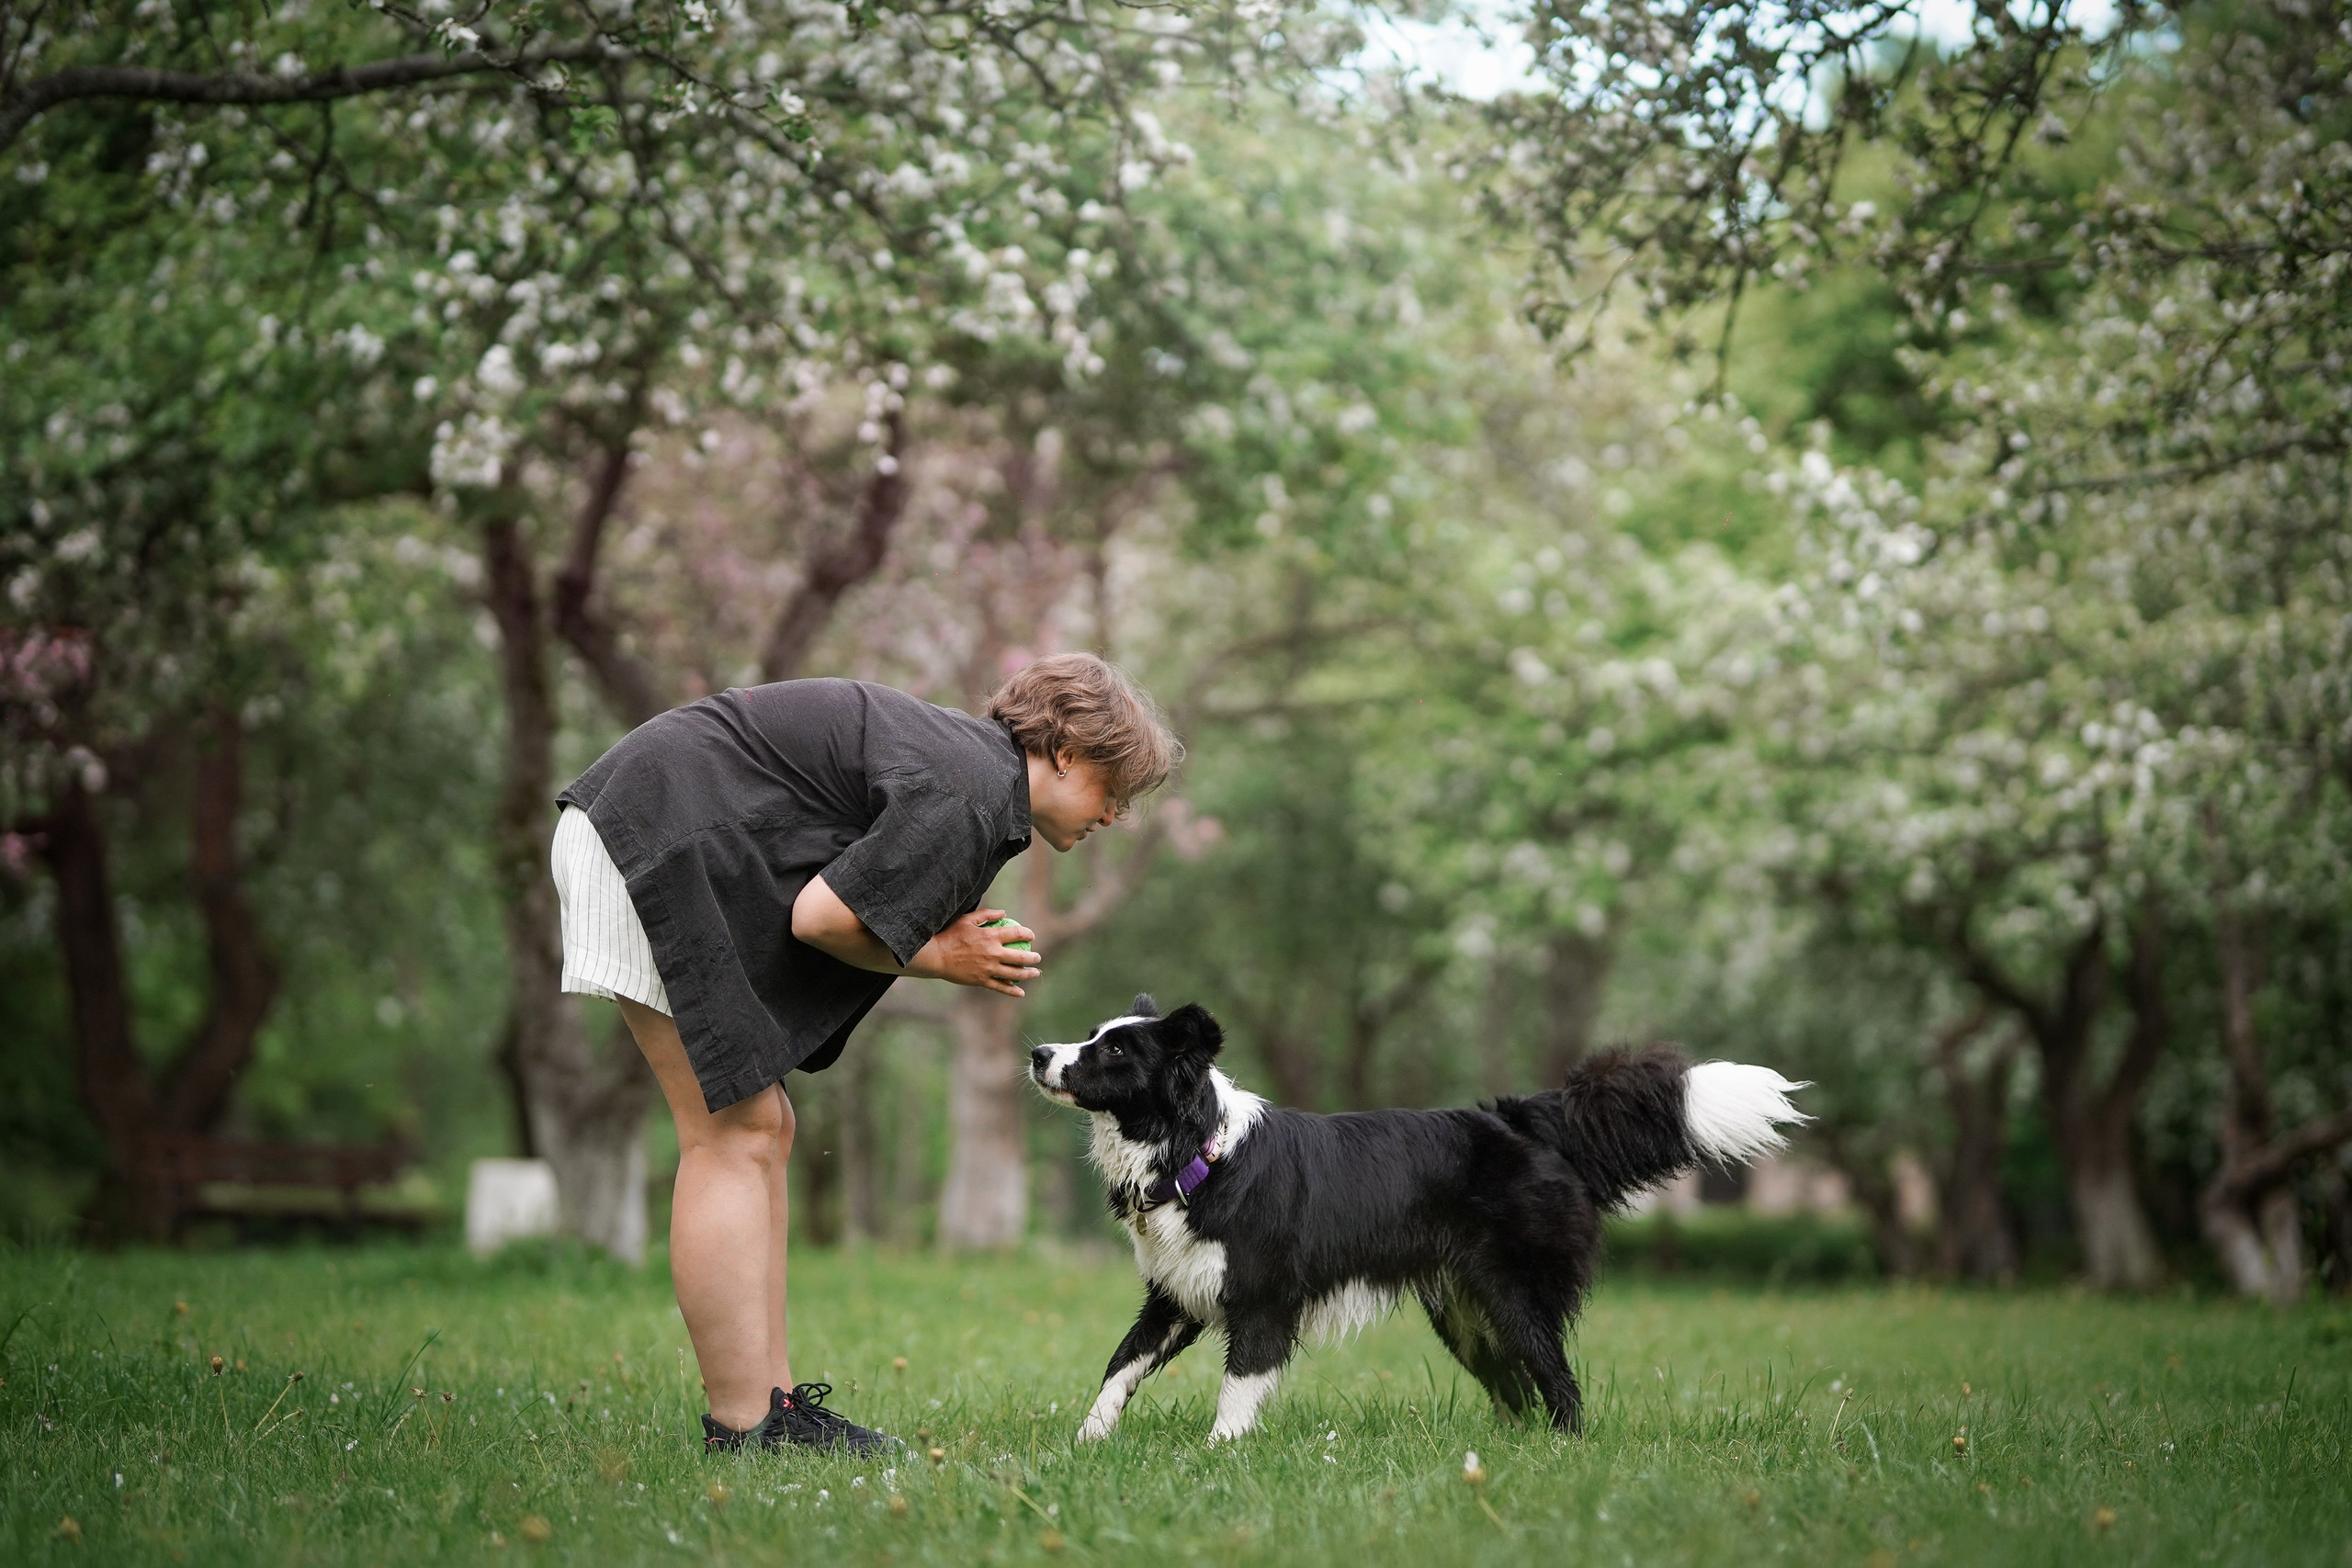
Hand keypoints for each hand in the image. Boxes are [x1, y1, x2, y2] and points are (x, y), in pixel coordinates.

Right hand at [911, 908, 1041, 995]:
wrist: (936, 956)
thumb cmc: (950, 935)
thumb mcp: (967, 919)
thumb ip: (986, 915)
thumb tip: (1003, 913)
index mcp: (990, 936)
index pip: (1016, 933)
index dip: (1027, 934)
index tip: (1031, 936)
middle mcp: (992, 953)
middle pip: (1020, 957)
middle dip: (1033, 957)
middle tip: (1037, 957)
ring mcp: (988, 969)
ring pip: (1014, 974)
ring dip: (1028, 974)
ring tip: (1035, 973)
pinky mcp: (981, 981)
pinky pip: (1000, 987)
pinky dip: (1012, 990)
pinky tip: (1020, 992)